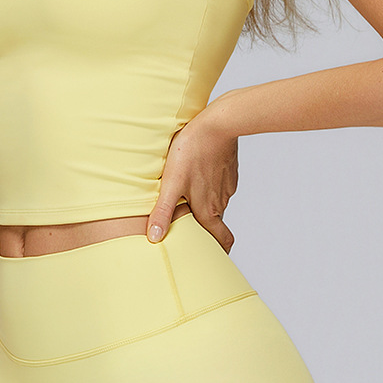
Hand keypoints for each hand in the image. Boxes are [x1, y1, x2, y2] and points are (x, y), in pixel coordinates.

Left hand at [146, 102, 238, 252]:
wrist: (218, 123)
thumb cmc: (193, 151)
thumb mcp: (171, 183)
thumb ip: (162, 212)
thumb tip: (154, 238)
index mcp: (209, 210)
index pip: (223, 240)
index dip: (220, 252)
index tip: (214, 258)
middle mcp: (221, 202)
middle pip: (215, 223)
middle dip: (205, 229)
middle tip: (190, 227)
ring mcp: (226, 186)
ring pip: (216, 203)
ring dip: (204, 204)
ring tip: (187, 196)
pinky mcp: (228, 172)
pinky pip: (218, 186)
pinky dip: (209, 186)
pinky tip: (196, 175)